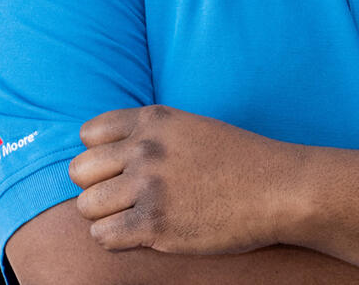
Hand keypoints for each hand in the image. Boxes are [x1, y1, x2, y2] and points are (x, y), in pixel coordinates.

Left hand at [68, 105, 305, 254]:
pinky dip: (116, 239)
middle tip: (124, 197)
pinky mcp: (155, 225)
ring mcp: (150, 186)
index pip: (90, 134)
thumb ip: (152, 134)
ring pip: (87, 207)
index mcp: (155, 120)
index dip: (99, 154)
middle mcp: (146, 148)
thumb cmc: (239, 159)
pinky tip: (142, 234)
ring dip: (106, 216)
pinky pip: (104, 236)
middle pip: (80, 171)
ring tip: (134, 216)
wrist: (278, 188)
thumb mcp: (193, 128)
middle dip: (97, 186)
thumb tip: (108, 152)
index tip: (117, 168)